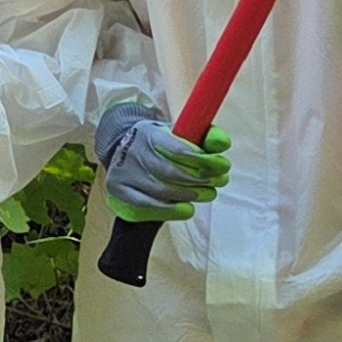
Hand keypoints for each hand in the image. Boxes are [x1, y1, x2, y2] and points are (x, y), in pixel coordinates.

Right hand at [96, 101, 231, 223]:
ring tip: (205, 195)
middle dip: (198, 180)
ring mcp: (122, 170)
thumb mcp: (178, 133)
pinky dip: (169, 209)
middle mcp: (133, 150)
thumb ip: (203, 137)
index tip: (222, 167)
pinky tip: (187, 209)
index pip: (178, 149)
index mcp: (151, 132)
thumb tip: (224, 144)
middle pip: (170, 172)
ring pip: (160, 190)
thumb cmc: (159, 143)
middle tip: (217, 183)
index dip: (202, 161)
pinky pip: (146, 203)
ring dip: (187, 196)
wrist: (122, 146)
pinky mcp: (117, 187)